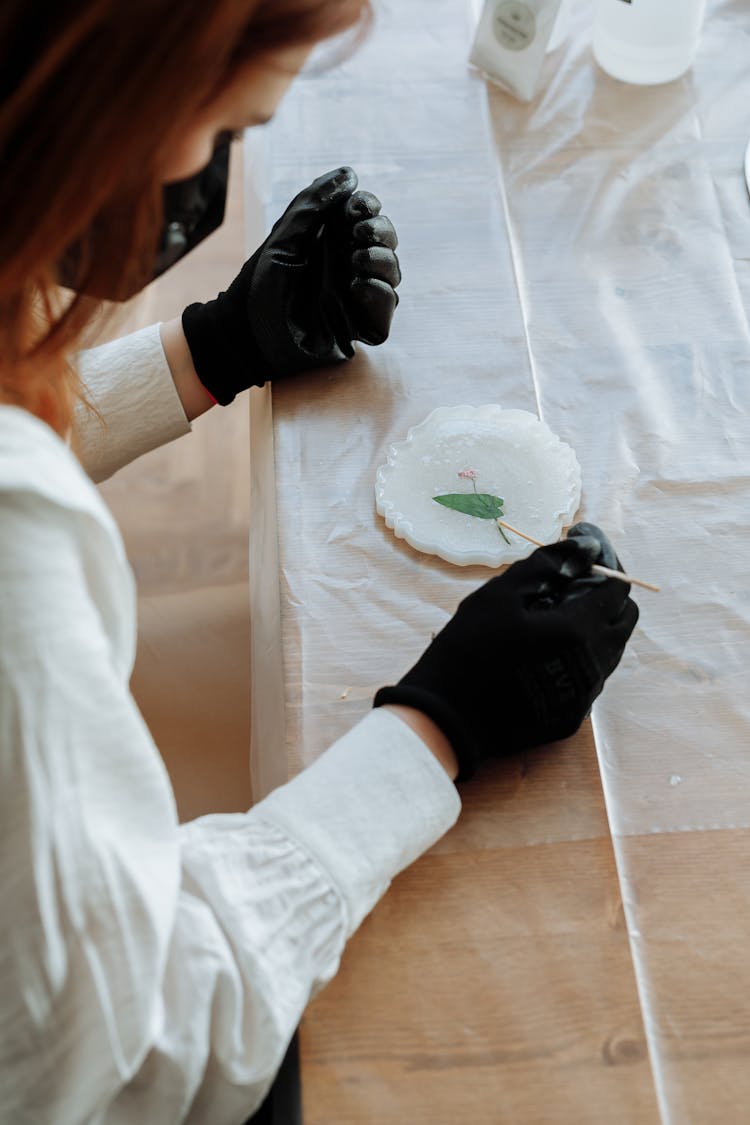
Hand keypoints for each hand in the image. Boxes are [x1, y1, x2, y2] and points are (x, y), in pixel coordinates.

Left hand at [181, 166, 400, 403]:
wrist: (248, 334)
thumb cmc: (259, 285)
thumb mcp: (285, 237)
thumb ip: (314, 203)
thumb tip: (349, 174)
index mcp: (330, 241)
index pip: (365, 216)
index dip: (368, 207)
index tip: (357, 207)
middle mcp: (347, 266)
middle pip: (386, 242)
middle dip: (381, 231)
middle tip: (359, 233)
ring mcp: (355, 296)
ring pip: (392, 273)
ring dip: (383, 259)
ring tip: (357, 260)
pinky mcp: (360, 325)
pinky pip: (386, 306)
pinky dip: (379, 292)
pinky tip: (357, 285)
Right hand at [373, 524, 638, 780]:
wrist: (448, 715)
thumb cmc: (470, 646)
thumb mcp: (502, 594)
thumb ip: (548, 564)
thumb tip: (587, 546)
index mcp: (579, 631)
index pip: (618, 589)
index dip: (604, 567)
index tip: (581, 557)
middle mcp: (594, 665)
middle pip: (624, 620)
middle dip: (606, 598)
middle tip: (571, 587)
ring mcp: (586, 695)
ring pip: (611, 650)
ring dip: (594, 628)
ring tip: (554, 618)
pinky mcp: (573, 717)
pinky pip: (591, 678)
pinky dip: (580, 657)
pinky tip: (545, 653)